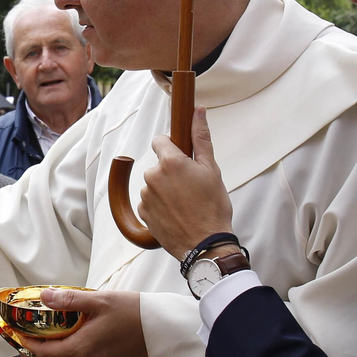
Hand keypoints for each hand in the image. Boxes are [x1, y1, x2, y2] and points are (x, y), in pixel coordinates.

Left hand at [19, 289, 145, 356]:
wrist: (161, 331)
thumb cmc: (132, 313)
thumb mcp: (100, 300)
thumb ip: (70, 300)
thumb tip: (44, 297)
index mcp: (81, 349)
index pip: (43, 353)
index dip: (26, 344)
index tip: (18, 334)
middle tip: (25, 348)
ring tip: (42, 353)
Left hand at [140, 106, 233, 260]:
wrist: (205, 244)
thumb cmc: (212, 207)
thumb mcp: (212, 169)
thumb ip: (201, 138)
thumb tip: (198, 111)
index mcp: (170, 162)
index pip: (160, 141)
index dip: (172, 148)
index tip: (183, 159)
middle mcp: (153, 176)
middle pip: (159, 165)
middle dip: (172, 172)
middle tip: (191, 187)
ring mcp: (146, 195)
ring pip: (154, 184)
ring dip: (166, 190)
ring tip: (185, 204)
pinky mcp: (143, 212)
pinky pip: (150, 202)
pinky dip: (160, 205)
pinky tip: (176, 214)